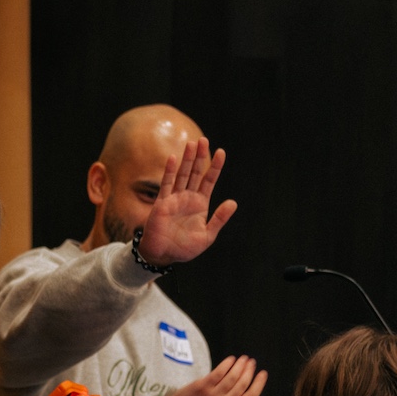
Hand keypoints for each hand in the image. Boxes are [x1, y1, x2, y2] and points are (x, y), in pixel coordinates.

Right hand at [137, 139, 237, 267]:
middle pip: (195, 172)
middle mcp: (188, 197)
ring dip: (187, 159)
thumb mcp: (207, 235)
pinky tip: (173, 158)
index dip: (215, 167)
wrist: (164, 255)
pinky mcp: (162, 203)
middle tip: (204, 140)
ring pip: (182, 174)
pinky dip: (169, 171)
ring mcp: (175, 198)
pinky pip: (166, 184)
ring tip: (192, 143)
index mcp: (200, 204)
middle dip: (200, 157)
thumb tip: (233, 203)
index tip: (221, 152)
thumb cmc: (185, 247)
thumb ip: (219, 218)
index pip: (209, 180)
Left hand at [165, 354, 266, 395]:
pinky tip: (231, 359)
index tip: (263, 373)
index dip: (259, 384)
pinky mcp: (203, 387)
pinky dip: (228, 364)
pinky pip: (220, 372)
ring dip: (240, 365)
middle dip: (249, 371)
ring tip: (243, 359)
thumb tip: (252, 391)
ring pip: (233, 377)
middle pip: (243, 384)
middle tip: (252, 362)